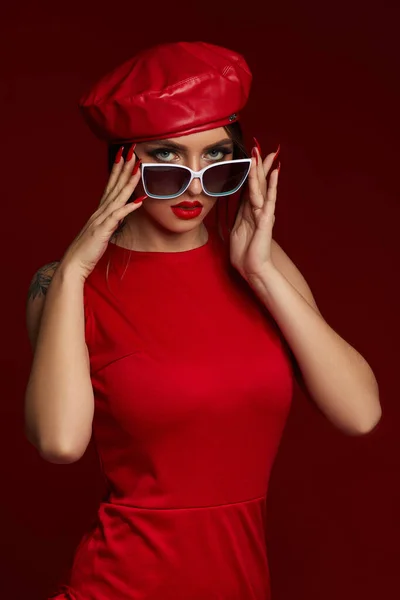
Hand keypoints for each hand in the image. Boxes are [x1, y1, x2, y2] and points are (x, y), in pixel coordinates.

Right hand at [60, 144, 146, 280]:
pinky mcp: (103, 230)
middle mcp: (99, 211)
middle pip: (113, 185)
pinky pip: (118, 216)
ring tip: (138, 168)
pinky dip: (128, 207)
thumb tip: (120, 216)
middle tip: (131, 151)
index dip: (117, 170)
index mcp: (99, 211)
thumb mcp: (101, 233)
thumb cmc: (87, 250)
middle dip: (123, 168)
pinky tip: (139, 200)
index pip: (110, 186)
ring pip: (117, 197)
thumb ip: (110, 222)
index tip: (124, 156)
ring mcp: (100, 219)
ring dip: (128, 182)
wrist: (74, 263)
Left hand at [229, 140, 279, 281]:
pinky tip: (274, 172)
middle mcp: (257, 209)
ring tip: (264, 153)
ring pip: (261, 187)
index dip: (250, 172)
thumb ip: (238, 217)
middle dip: (260, 165)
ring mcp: (263, 213)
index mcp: (248, 212)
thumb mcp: (236, 231)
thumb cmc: (244, 254)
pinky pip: (268, 199)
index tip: (251, 157)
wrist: (252, 269)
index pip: (249, 187)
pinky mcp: (266, 219)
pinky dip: (271, 185)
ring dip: (262, 169)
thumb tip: (238, 206)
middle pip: (258, 182)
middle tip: (260, 147)